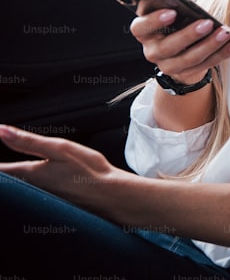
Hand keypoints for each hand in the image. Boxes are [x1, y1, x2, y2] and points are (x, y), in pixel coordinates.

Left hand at [0, 125, 124, 218]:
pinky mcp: (53, 206)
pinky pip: (32, 199)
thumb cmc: (90, 172)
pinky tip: (41, 184)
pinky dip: (29, 191)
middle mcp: (30, 191)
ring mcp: (42, 200)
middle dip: (5, 174)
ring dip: (15, 183)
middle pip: (7, 184)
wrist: (112, 196)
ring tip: (14, 173)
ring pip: (19, 192)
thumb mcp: (60, 148)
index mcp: (29, 174)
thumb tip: (1, 131)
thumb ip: (28, 141)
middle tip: (5, 166)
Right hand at [130, 8, 229, 84]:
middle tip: (208, 23)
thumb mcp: (169, 7)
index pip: (140, 27)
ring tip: (226, 32)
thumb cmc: (176, 19)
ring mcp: (167, 64)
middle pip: (167, 47)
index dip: (155, 21)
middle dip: (189, 35)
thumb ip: (171, 3)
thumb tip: (181, 0)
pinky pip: (205, 65)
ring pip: (188, 59)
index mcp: (144, 30)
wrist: (182, 45)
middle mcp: (152, 50)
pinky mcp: (185, 73)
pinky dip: (222, 53)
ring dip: (210, 45)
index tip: (172, 12)